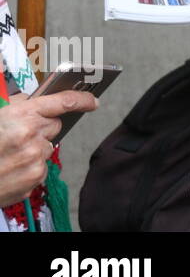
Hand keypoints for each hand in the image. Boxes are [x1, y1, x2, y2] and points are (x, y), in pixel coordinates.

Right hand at [0, 90, 97, 206]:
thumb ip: (20, 106)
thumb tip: (41, 100)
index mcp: (22, 115)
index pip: (64, 102)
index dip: (82, 99)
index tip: (93, 100)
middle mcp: (32, 135)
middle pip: (55, 126)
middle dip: (42, 128)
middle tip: (19, 135)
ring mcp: (35, 158)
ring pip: (47, 147)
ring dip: (34, 149)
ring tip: (9, 154)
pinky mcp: (35, 177)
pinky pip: (41, 166)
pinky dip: (30, 167)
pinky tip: (11, 167)